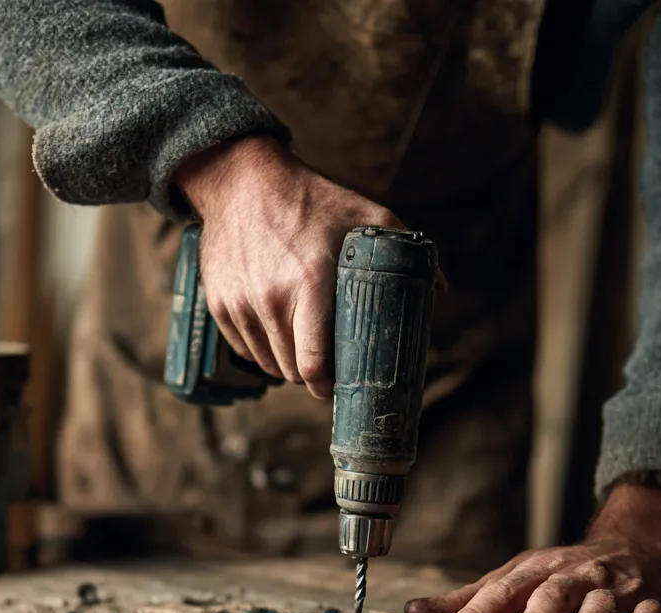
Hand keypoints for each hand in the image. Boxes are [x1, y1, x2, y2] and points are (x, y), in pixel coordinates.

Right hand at [175, 136, 402, 399]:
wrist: (240, 179)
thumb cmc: (310, 198)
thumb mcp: (363, 213)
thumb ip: (402, 247)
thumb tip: (441, 289)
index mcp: (310, 284)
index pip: (313, 363)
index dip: (327, 385)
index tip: (338, 386)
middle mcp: (270, 299)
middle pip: (292, 371)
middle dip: (312, 375)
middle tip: (327, 364)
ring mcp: (240, 303)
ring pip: (267, 364)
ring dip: (286, 364)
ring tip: (303, 348)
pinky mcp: (219, 304)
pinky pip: (243, 348)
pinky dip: (261, 349)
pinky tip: (276, 333)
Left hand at [404, 484, 660, 612]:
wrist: (642, 548)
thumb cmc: (566, 575)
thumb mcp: (516, 579)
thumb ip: (468, 600)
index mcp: (540, 571)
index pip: (504, 591)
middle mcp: (578, 577)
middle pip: (554, 595)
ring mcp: (619, 590)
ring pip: (601, 606)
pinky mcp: (656, 607)